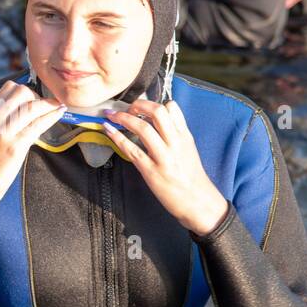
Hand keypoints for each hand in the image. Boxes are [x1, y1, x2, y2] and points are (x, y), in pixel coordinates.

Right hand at [0, 80, 65, 215]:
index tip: (35, 98)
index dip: (26, 90)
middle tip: (45, 106)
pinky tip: (60, 112)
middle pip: (22, 92)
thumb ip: (1, 121)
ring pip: (31, 107)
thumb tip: (22, 111)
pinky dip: (52, 116)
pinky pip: (37, 125)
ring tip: (58, 106)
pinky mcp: (15, 146)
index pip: (9, 88)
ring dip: (49, 104)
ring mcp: (4, 132)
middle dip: (37, 96)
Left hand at [102, 98, 228, 234]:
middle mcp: (175, 143)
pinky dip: (117, 137)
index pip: (172, 107)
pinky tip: (109, 130)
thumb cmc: (191, 177)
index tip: (142, 106)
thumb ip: (175, 134)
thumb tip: (156, 122)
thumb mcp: (188, 150)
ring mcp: (164, 157)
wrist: (198, 202)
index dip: (154, 103)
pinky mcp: (152, 171)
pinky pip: (132, 150)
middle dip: (138, 104)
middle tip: (127, 107)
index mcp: (184, 136)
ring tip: (112, 115)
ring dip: (123, 118)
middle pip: (157, 112)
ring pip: (143, 128)